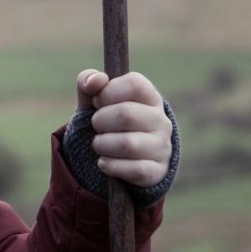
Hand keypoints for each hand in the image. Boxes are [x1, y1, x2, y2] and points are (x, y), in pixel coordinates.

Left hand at [74, 69, 172, 188]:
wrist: (119, 156)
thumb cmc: (107, 120)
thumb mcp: (95, 99)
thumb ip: (89, 82)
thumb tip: (95, 80)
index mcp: (149, 97)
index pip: (134, 84)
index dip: (108, 91)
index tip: (98, 101)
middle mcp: (161, 120)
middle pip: (125, 114)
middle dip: (99, 120)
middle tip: (96, 125)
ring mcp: (162, 147)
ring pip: (126, 144)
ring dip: (101, 144)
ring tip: (99, 144)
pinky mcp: (157, 171)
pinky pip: (133, 170)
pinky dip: (110, 166)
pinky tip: (104, 162)